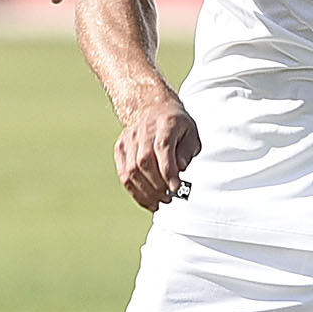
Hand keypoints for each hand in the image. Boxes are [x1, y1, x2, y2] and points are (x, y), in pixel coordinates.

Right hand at [113, 86, 200, 210]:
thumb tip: (180, 169)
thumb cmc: (175, 125)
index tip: (177, 188)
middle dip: (157, 185)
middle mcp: (143, 131)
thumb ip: (188, 151)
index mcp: (165, 124)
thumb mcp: (191, 133)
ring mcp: (129, 139)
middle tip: (169, 198)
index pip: (163, 149)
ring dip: (146, 192)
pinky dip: (135, 191)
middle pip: (144, 162)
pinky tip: (147, 200)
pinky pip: (124, 174)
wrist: (152, 108)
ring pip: (131, 170)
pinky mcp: (120, 148)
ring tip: (159, 203)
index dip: (169, 172)